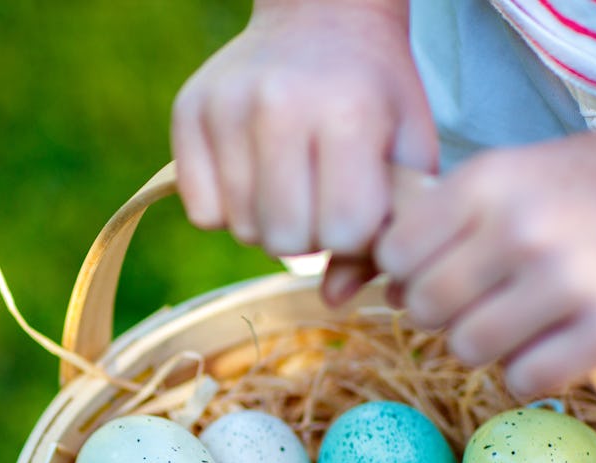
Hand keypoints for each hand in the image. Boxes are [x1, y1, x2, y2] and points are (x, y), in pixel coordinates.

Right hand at [171, 0, 437, 274]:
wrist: (322, 12)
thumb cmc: (374, 93)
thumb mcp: (406, 153)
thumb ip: (386, 232)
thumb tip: (333, 300)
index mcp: (348, 114)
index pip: (341, 234)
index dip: (353, 235)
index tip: (360, 206)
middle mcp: (280, 107)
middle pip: (286, 241)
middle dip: (309, 236)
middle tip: (321, 200)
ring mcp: (227, 107)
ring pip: (242, 230)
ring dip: (270, 224)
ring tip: (291, 184)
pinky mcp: (188, 112)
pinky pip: (203, 212)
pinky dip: (229, 210)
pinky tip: (254, 176)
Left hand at [375, 110, 595, 395]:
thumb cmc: (585, 184)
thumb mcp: (507, 174)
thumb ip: (442, 223)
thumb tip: (385, 291)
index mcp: (486, 184)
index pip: (395, 256)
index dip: (406, 274)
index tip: (433, 275)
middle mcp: (520, 231)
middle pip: (425, 310)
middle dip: (442, 314)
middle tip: (476, 303)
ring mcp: (566, 283)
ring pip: (468, 351)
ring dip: (484, 346)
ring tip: (516, 323)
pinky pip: (524, 381)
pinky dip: (527, 372)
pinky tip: (548, 345)